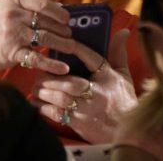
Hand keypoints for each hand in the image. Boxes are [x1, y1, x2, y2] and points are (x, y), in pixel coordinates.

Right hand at [0, 0, 72, 75]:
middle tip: (70, 35)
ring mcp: (12, 33)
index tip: (67, 19)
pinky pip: (37, 58)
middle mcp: (12, 14)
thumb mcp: (11, 3)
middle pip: (46, 22)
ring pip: (45, 38)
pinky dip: (52, 64)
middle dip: (62, 30)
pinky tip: (63, 68)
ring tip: (71, 47)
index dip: (59, 12)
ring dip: (62, 44)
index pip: (43, 4)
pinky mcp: (12, 52)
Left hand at [33, 29, 137, 143]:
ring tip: (38, 88)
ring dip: (43, 91)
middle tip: (42, 75)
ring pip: (57, 97)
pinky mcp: (77, 122)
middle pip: (67, 81)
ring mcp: (86, 108)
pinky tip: (39, 102)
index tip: (65, 43)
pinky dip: (42, 106)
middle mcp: (97, 92)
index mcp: (108, 77)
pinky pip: (54, 112)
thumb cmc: (123, 100)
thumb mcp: (124, 75)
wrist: (124, 131)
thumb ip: (118, 53)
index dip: (76, 49)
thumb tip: (123, 31)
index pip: (91, 58)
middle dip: (49, 77)